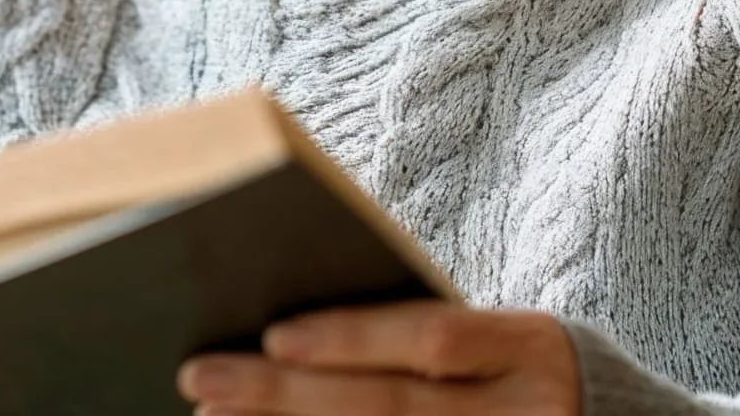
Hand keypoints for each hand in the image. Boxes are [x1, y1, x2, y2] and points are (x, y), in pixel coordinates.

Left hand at [178, 302, 580, 415]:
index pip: (436, 337)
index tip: (273, 334)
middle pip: (396, 409)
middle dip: (290, 395)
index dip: (354, 337)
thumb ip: (430, 338)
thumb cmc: (529, 379)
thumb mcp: (505, 346)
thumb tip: (290, 332)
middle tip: (204, 378)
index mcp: (536, 348)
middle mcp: (531, 414)